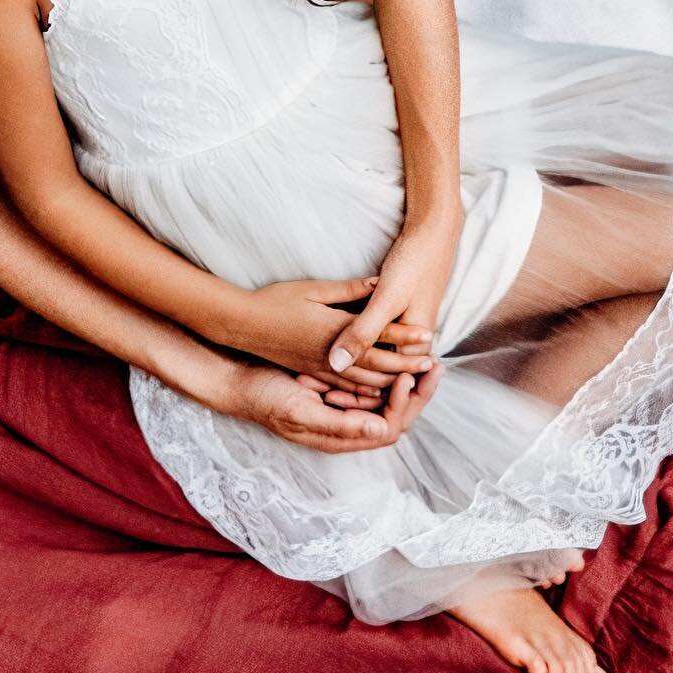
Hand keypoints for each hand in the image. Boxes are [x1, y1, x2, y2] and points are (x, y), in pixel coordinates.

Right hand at [221, 356, 444, 454]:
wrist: (237, 383)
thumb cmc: (264, 399)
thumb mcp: (299, 412)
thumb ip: (340, 424)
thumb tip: (383, 427)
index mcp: (340, 435)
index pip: (390, 426)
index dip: (407, 404)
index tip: (413, 375)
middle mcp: (345, 426)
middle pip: (396, 414)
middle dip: (418, 391)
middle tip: (434, 364)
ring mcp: (340, 409)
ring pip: (386, 399)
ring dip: (405, 380)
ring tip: (424, 357)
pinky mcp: (334, 392)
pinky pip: (369, 386)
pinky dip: (385, 372)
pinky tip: (395, 351)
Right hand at [236, 274, 438, 391]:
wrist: (242, 325)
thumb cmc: (275, 301)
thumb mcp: (313, 288)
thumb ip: (348, 290)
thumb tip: (379, 282)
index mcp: (333, 329)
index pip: (377, 334)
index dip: (404, 335)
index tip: (428, 336)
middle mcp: (331, 353)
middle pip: (377, 364)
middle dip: (405, 365)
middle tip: (430, 365)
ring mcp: (321, 367)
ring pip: (364, 382)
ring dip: (390, 381)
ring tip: (413, 379)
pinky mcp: (313, 373)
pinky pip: (346, 388)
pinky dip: (367, 391)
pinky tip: (380, 390)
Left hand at [324, 212, 461, 391]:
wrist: (435, 233)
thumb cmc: (413, 263)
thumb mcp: (387, 297)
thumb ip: (363, 331)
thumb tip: (336, 363)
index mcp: (411, 346)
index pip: (382, 385)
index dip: (356, 397)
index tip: (326, 404)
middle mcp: (411, 344)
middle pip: (379, 378)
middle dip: (352, 392)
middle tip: (318, 400)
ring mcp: (405, 330)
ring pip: (376, 362)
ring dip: (351, 373)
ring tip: (314, 379)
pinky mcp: (397, 316)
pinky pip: (375, 343)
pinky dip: (355, 350)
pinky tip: (332, 351)